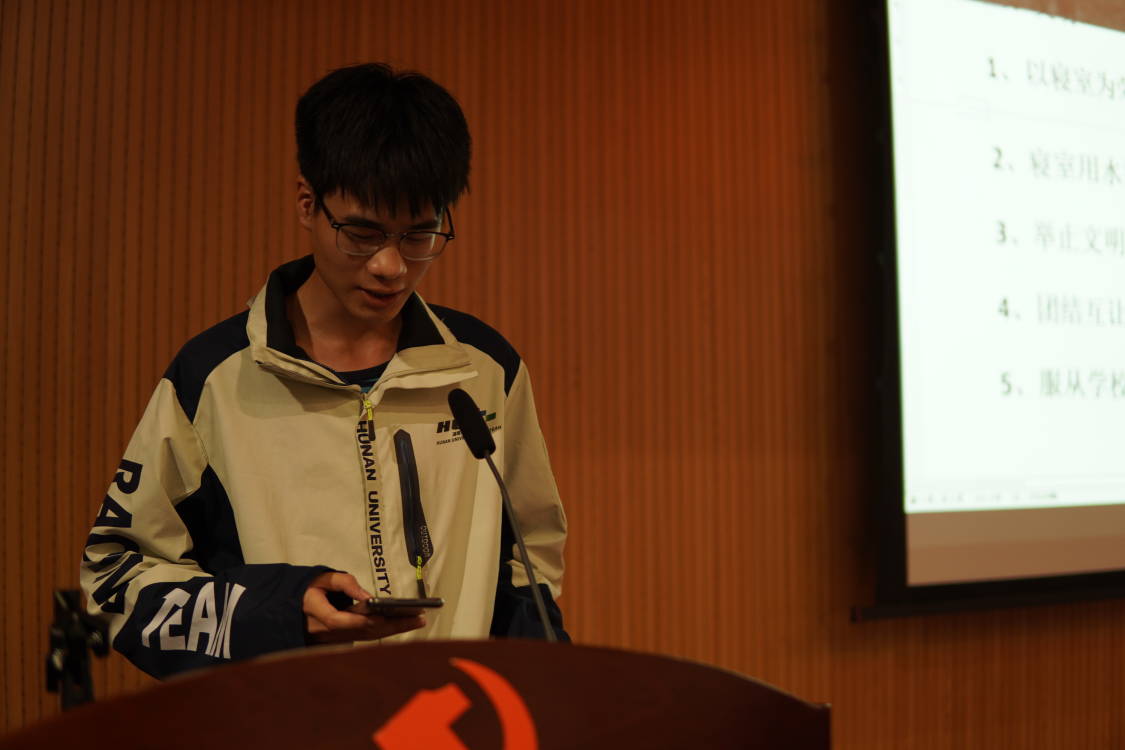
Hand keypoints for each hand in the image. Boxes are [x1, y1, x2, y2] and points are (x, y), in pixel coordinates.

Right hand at [303, 571, 424, 643]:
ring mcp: (335, 638)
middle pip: (362, 632)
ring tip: (418, 620)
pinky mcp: (343, 639)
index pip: (337, 621)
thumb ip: (345, 583)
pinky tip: (403, 624)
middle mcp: (325, 631)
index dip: (357, 620)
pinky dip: (386, 631)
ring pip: (367, 636)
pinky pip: (367, 637)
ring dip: (393, 630)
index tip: (379, 615)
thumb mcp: (323, 577)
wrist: (296, 606)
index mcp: (316, 611)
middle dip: (391, 626)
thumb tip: (368, 597)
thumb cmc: (311, 587)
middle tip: (418, 617)